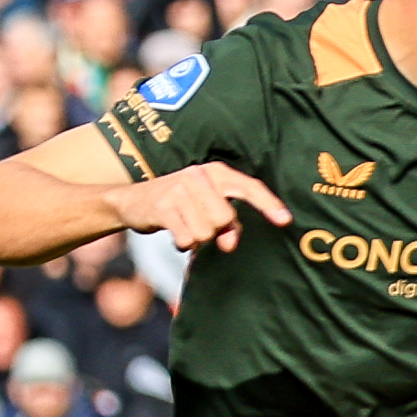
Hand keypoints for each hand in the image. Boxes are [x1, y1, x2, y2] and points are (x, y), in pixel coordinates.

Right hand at [111, 161, 291, 251]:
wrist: (131, 201)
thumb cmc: (179, 204)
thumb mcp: (206, 207)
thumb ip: (228, 224)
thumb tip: (229, 244)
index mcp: (216, 172)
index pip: (248, 187)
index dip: (268, 204)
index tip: (285, 221)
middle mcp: (199, 175)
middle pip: (226, 218)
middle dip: (216, 230)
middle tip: (200, 223)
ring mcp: (179, 189)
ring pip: (206, 232)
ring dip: (197, 238)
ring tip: (184, 225)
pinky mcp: (162, 206)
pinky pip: (186, 238)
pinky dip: (183, 243)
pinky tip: (174, 231)